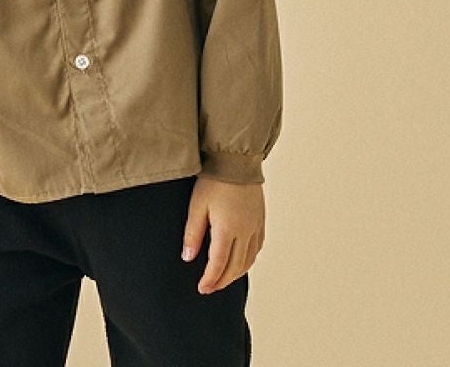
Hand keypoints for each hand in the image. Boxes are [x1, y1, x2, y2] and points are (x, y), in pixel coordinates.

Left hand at [182, 178, 265, 293]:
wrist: (236, 160)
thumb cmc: (213, 179)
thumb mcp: (197, 205)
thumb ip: (192, 233)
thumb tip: (188, 258)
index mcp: (227, 229)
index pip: (219, 264)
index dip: (210, 279)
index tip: (202, 288)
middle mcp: (245, 231)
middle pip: (235, 267)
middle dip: (222, 281)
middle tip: (209, 288)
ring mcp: (255, 226)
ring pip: (249, 260)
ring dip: (236, 273)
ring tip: (223, 278)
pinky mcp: (260, 220)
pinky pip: (257, 248)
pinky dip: (248, 260)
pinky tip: (240, 261)